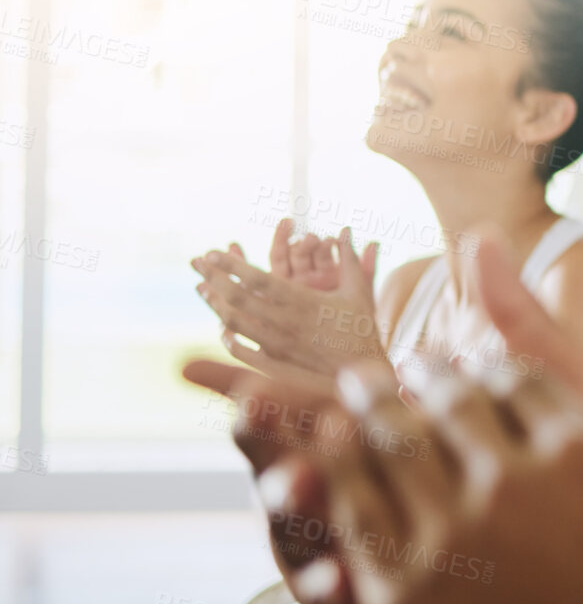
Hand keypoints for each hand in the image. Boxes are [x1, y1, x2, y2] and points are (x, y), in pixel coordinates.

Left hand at [191, 226, 384, 376]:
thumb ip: (350, 260)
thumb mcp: (358, 292)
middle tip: (196, 263)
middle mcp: (284, 322)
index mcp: (303, 301)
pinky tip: (222, 327)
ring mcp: (277, 345)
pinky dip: (228, 338)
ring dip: (214, 304)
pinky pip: (242, 351)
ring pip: (234, 322)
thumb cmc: (361, 329)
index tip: (212, 253)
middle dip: (213, 277)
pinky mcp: (275, 365)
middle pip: (237, 297)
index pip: (257, 278)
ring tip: (202, 288)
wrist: (365, 373)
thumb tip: (345, 231)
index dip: (231, 264)